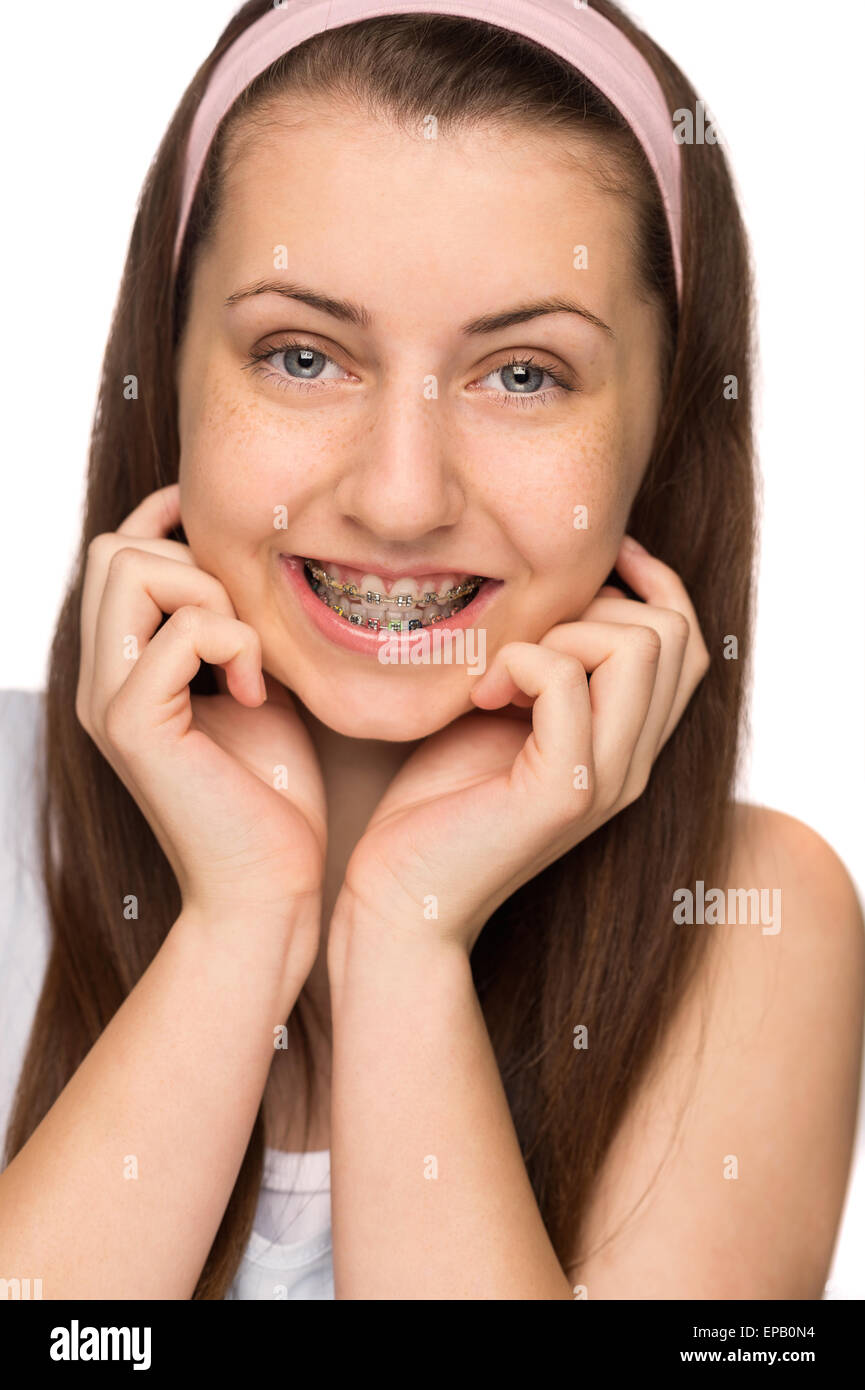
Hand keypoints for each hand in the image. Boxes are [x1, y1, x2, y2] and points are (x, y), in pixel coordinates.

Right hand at [76, 484, 325, 967]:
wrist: (268, 886)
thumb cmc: (270, 794)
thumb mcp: (251, 684)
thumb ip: (230, 626)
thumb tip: (239, 559)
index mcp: (120, 668)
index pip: (116, 552)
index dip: (169, 522)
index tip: (234, 540)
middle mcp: (99, 680)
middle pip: (114, 548)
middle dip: (194, 562)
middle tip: (244, 630)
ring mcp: (108, 702)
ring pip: (130, 569)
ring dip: (211, 596)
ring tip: (248, 661)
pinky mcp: (134, 727)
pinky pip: (179, 632)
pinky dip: (233, 644)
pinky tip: (255, 694)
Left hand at [333, 536, 708, 954]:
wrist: (402, 895)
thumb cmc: (438, 802)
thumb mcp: (507, 714)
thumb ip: (548, 665)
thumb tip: (564, 589)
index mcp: (629, 745)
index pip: (690, 641)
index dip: (651, 583)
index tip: (589, 564)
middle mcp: (635, 764)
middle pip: (671, 633)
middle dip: (593, 608)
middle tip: (520, 649)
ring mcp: (606, 780)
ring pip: (637, 646)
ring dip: (558, 632)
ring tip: (499, 676)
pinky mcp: (562, 792)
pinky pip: (567, 679)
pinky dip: (519, 661)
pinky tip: (480, 694)